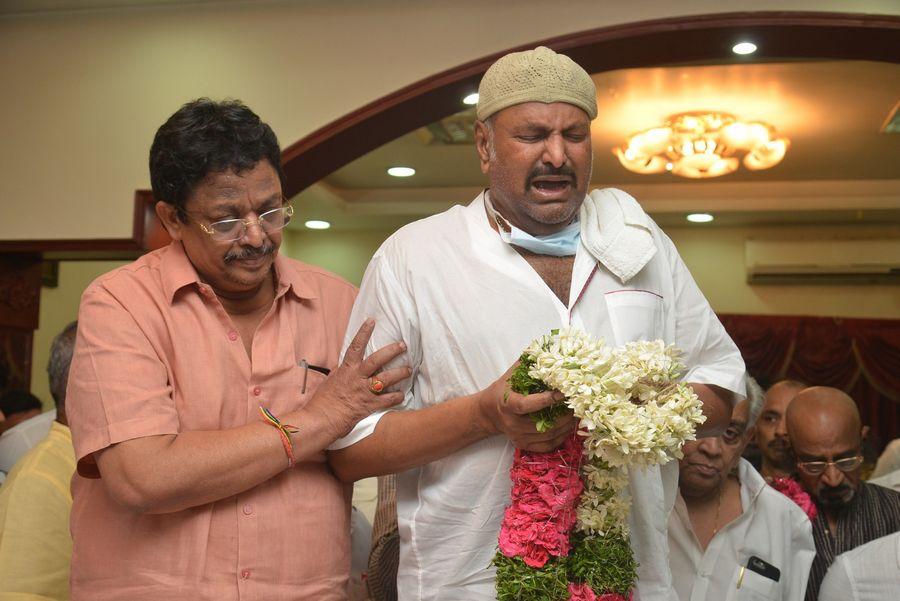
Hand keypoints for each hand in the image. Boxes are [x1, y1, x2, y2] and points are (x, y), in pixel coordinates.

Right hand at [304, 318, 409, 439]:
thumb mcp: (331, 381)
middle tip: (403, 345)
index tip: (371, 321)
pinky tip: (402, 395)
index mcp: (346, 369)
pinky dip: (397, 397)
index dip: (364, 333)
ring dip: (400, 373)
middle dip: (392, 351)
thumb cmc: (323, 402)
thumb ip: (341, 372)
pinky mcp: (369, 406)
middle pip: (377, 360)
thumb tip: (345, 365)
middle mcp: (357, 378)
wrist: (321, 420)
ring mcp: (364, 391)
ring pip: (386, 378)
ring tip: (408, 369)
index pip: (356, 347)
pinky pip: (387, 399)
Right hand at [477, 363, 577, 452]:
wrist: (489, 413)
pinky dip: (561, 437)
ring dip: (566, 426)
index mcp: (507, 403)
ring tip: (576, 414)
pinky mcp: (523, 445)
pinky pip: (547, 446)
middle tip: (577, 405)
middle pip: (542, 423)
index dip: (545, 400)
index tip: (562, 393)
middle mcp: (511, 423)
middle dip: (563, 415)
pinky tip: (567, 426)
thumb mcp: (511, 374)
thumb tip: (547, 349)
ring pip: (548, 435)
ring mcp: (517, 436)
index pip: (526, 405)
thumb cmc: (503, 390)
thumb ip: (528, 364)